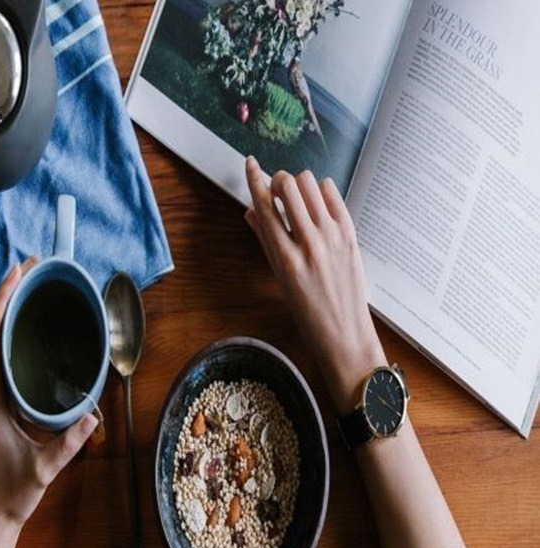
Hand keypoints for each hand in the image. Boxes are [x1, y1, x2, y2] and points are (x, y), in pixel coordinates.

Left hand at [0, 259, 97, 528]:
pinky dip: (19, 329)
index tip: (18, 275)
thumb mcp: (43, 468)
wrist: (1, 506)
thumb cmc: (17, 487)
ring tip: (34, 283)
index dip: (3, 304)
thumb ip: (66, 444)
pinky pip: (9, 352)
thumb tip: (93, 416)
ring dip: (13, 308)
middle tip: (32, 266)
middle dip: (10, 294)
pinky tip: (36, 322)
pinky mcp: (7, 395)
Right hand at [244, 157, 385, 413]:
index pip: (263, 206)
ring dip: (297, 185)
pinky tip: (316, 205)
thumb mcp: (279, 278)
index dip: (253, 179)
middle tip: (275, 193)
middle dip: (276, 181)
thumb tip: (250, 212)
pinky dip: (320, 192)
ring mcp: (332, 235)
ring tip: (297, 201)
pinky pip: (332, 194)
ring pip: (309, 183)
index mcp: (285, 257)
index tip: (249, 163)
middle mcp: (309, 241)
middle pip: (286, 185)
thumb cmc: (307, 312)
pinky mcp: (350, 233)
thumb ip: (265, 241)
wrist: (344, 332)